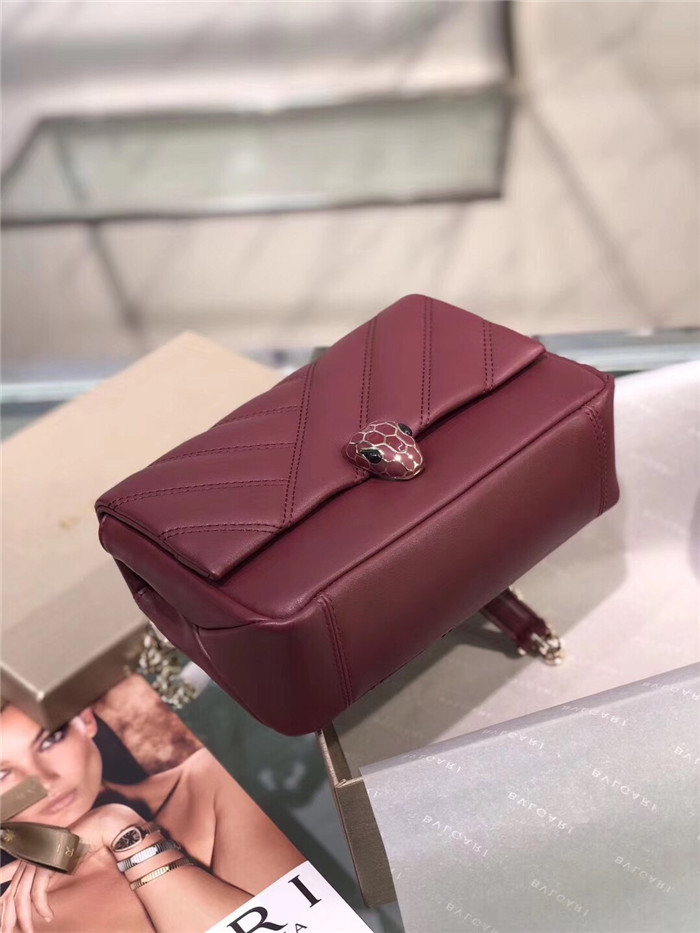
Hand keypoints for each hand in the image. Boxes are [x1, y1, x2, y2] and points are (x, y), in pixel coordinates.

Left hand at [0, 805, 142, 932]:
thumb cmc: (82, 845)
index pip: (10, 886)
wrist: (98, 827)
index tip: (3, 923)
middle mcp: (30, 858)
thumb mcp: (60, 864)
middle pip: (10, 895)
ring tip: (30, 931)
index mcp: (31, 858)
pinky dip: (41, 908)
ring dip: (25, 918)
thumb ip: (48, 875)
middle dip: (7, 918)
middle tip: (9, 932)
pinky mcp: (48, 862)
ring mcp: (37, 859)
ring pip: (21, 897)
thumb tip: (40, 894)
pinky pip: (38, 893)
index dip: (3, 906)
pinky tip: (48, 916)